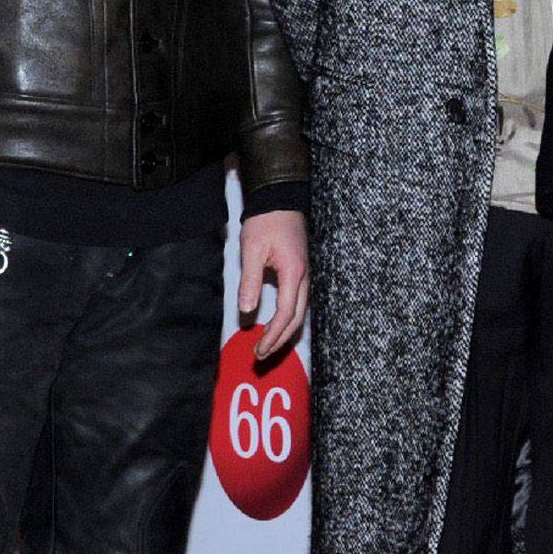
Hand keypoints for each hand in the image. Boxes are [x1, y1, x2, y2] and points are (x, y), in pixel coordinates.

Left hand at [239, 210, 309, 359]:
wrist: (280, 199)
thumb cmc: (266, 221)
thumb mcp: (252, 249)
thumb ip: (250, 281)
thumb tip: (246, 311)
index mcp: (294, 273)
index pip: (286, 314)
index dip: (272, 335)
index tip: (258, 349)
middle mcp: (304, 277)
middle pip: (297, 319)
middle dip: (280, 340)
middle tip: (261, 354)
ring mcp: (305, 275)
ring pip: (300, 312)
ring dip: (285, 332)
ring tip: (268, 344)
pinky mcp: (301, 272)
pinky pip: (298, 302)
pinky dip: (288, 319)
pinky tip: (277, 324)